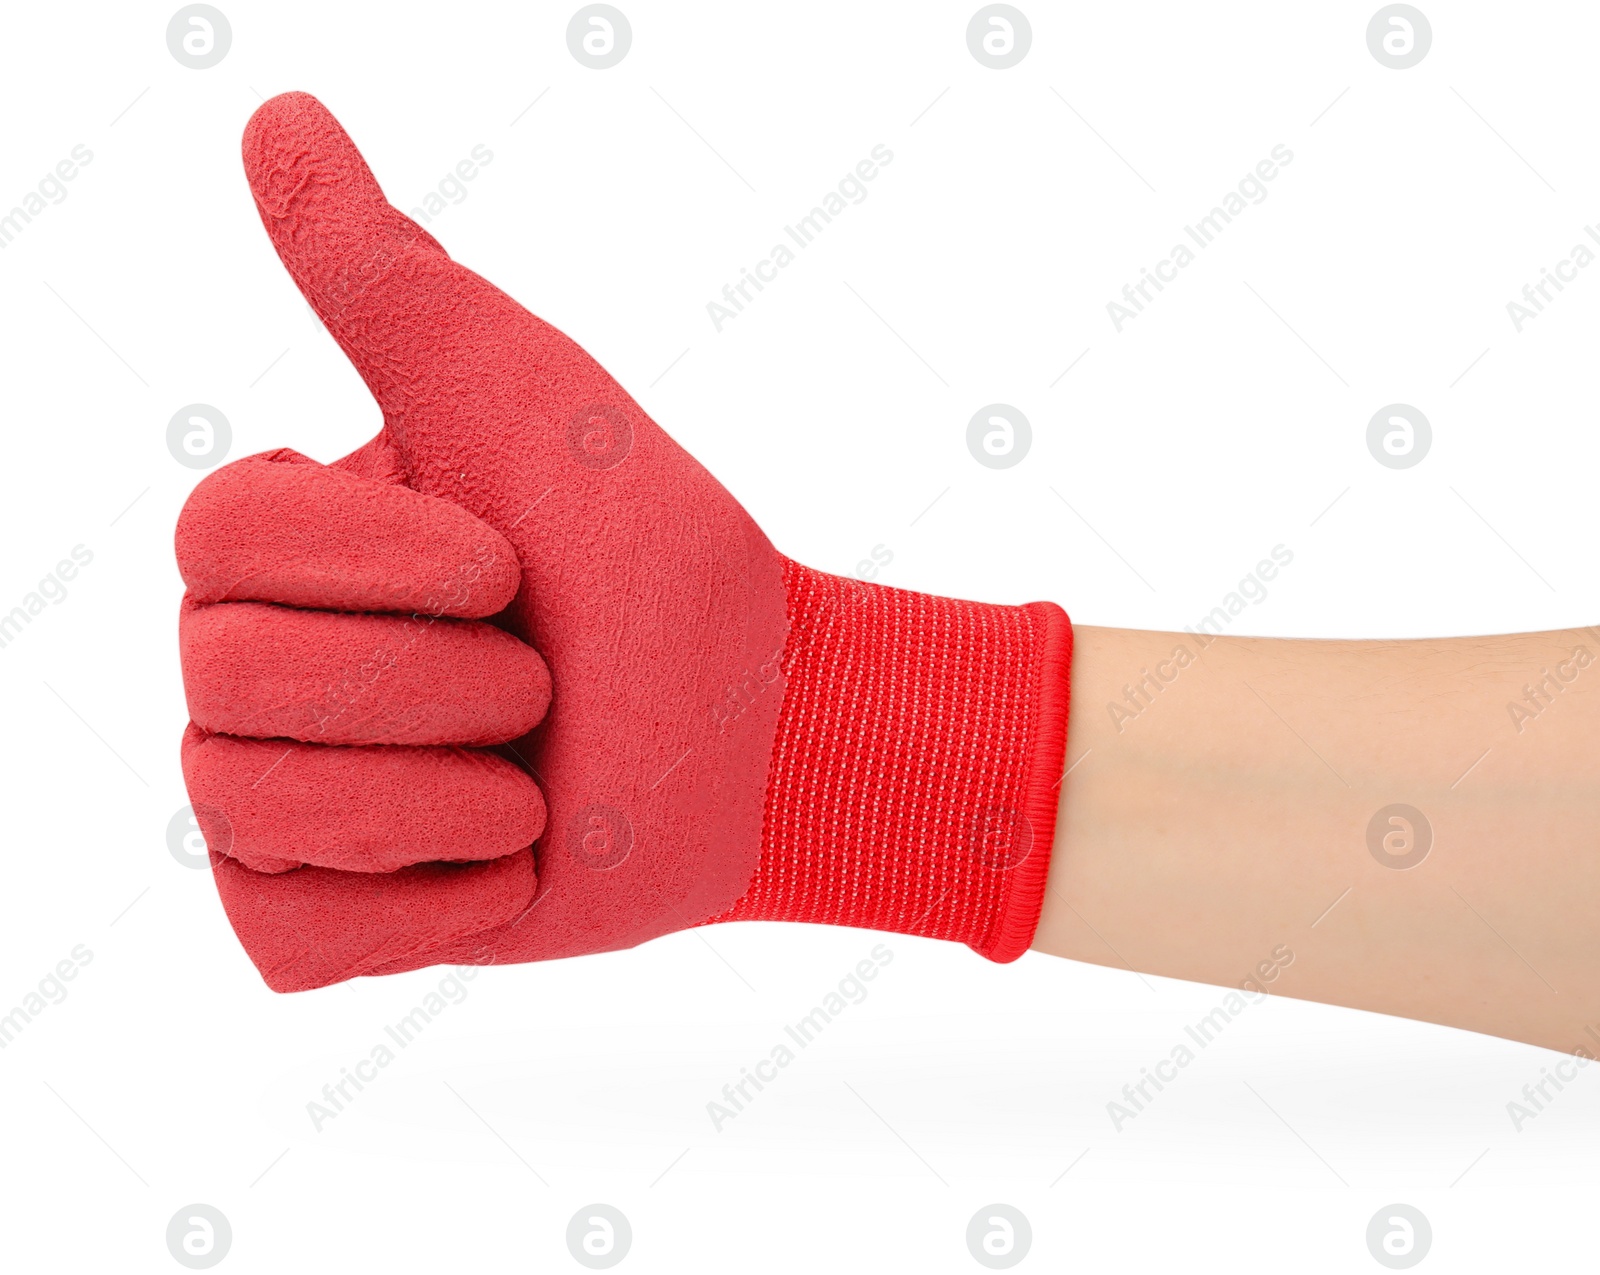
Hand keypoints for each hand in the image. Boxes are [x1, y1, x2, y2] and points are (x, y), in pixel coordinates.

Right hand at [177, 93, 1069, 991]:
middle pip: (229, 682)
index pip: (215, 547)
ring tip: (538, 775)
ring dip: (446, 793)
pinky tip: (508, 859)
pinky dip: (424, 907)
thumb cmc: (655, 557)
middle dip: (440, 681)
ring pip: (253, 810)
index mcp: (289, 545)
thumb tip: (275, 117)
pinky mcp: (333, 917)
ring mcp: (292, 800)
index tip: (510, 563)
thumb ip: (385, 276)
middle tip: (545, 680)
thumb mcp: (523, 396)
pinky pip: (287, 937)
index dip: (380, 564)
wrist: (762, 727)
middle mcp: (264, 668)